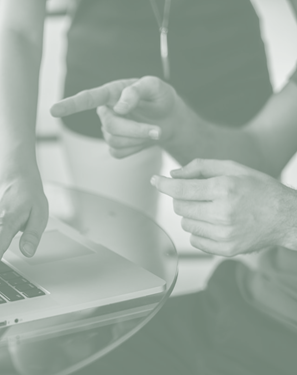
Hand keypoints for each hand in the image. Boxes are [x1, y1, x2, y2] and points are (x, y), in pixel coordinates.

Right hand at [50, 76, 186, 158]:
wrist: (170, 119)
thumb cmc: (160, 98)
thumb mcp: (155, 86)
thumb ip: (137, 91)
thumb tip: (119, 107)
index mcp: (111, 92)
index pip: (87, 99)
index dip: (69, 105)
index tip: (53, 110)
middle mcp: (106, 111)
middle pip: (110, 126)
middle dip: (136, 130)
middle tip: (157, 130)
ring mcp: (109, 130)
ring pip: (115, 141)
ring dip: (139, 138)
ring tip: (154, 130)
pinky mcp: (115, 146)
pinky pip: (119, 153)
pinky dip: (136, 149)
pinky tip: (143, 139)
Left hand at [151, 159, 296, 255]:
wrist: (286, 216)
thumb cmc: (258, 189)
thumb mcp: (233, 168)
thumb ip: (200, 167)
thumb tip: (172, 175)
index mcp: (224, 189)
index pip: (181, 189)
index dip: (163, 184)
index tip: (155, 180)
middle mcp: (223, 213)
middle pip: (180, 207)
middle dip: (182, 198)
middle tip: (198, 194)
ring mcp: (225, 234)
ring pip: (185, 224)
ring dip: (191, 214)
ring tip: (211, 208)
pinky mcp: (226, 250)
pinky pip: (195, 240)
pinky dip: (199, 231)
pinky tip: (214, 223)